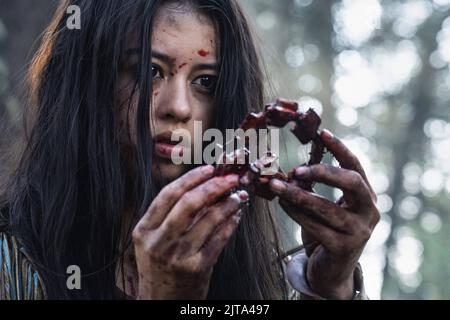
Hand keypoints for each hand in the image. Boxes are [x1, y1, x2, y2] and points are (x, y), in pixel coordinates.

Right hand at [132, 165, 246, 298]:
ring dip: (228, 204)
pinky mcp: (197, 268)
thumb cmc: (160, 267)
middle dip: (213, 186)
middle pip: (188, 203)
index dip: (191, 178)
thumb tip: (203, 187)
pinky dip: (231, 223)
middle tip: (230, 178)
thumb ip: (171, 215)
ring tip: (238, 195)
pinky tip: (236, 215)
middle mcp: (158, 242)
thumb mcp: (154, 240)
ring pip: (208, 219)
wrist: (162, 301)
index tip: (209, 169)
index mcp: (144, 230)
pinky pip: (219, 238)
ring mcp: (178, 256)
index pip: (168, 194)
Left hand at [269, 130, 379, 298]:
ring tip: (277, 186)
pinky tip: (282, 204)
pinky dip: (295, 213)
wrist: (331, 270)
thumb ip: (314, 188)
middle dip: (323, 171)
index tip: (321, 133)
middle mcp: (369, 211)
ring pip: (327, 207)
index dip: (339, 148)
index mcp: (367, 196)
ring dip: (298, 194)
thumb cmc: (327, 230)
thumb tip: (293, 170)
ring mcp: (359, 231)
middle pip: (352, 182)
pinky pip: (315, 225)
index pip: (356, 166)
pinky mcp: (343, 248)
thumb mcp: (325, 206)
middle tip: (297, 168)